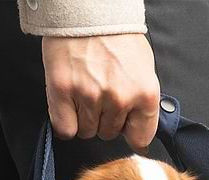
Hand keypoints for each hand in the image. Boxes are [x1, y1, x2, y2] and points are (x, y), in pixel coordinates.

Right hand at [41, 34, 160, 153]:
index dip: (129, 132)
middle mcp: (119, 98)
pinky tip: (69, 103)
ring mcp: (90, 96)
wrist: (89, 9)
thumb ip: (142, 102)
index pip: (140, 138)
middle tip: (100, 92)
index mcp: (145, 93)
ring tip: (85, 90)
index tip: (124, 127)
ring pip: (87, 132)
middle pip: (109, 134)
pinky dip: (65, 121)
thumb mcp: (144, 69)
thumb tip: (138, 131)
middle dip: (104, 119)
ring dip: (84, 118)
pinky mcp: (63, 91)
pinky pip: (65, 129)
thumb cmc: (117, 36)